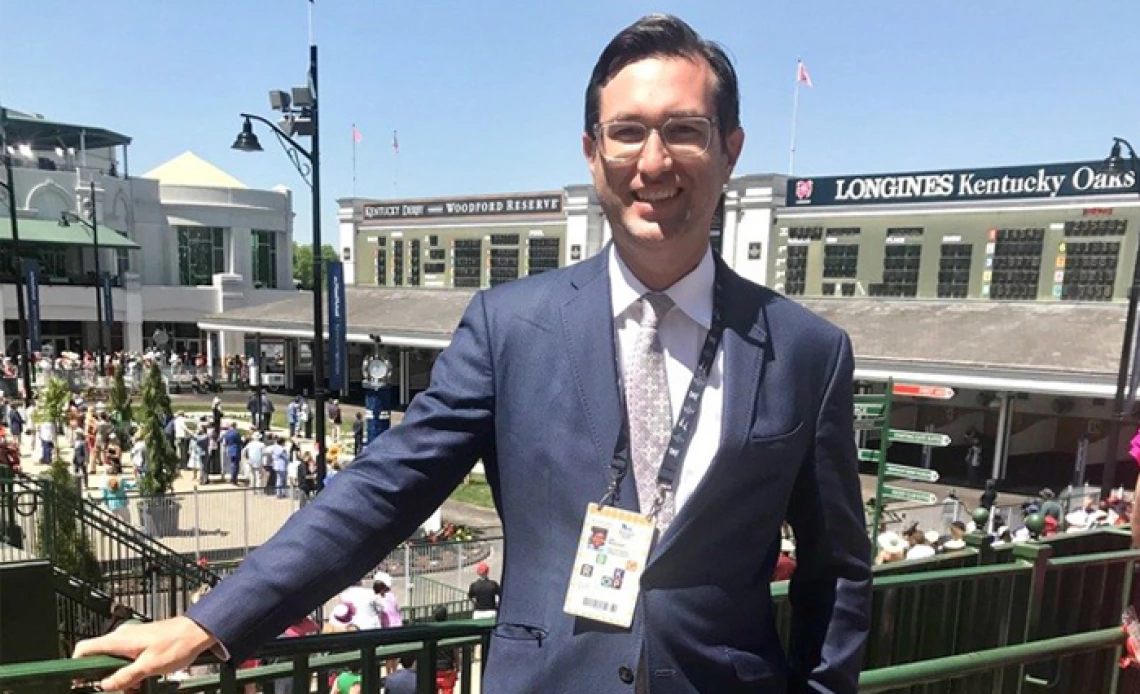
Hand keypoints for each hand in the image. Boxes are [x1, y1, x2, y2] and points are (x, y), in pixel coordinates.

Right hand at [72, 616, 217, 691]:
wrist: (197, 632)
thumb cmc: (177, 643)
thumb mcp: (148, 666)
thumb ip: (125, 677)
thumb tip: (106, 685)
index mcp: (118, 640)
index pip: (84, 649)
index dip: (76, 665)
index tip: (79, 681)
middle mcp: (121, 637)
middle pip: (100, 660)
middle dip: (107, 678)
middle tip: (121, 688)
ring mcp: (131, 638)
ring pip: (115, 661)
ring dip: (122, 676)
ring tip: (137, 685)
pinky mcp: (141, 642)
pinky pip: (127, 658)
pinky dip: (131, 670)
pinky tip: (143, 678)